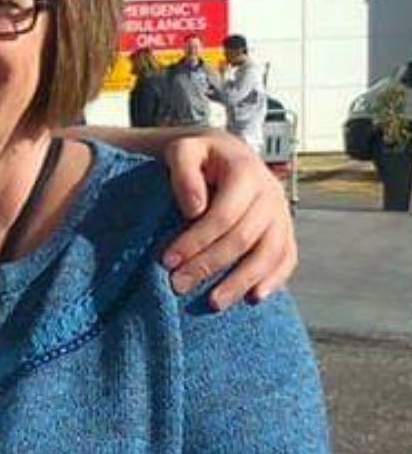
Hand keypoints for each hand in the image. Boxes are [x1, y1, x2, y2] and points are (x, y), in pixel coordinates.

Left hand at [160, 132, 296, 308]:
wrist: (226, 153)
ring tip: (214, 303)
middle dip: (209, 265)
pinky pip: (287, 257)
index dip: (196, 240)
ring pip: (269, 253)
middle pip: (244, 238)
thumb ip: (184, 170)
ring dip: (242, 281)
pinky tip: (254, 298)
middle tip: (178, 285)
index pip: (223, 215)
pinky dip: (275, 279)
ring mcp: (281, 213)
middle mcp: (270, 193)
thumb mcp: (184, 150)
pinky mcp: (285, 230)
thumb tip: (194, 208)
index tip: (167, 261)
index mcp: (246, 172)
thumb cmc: (200, 156)